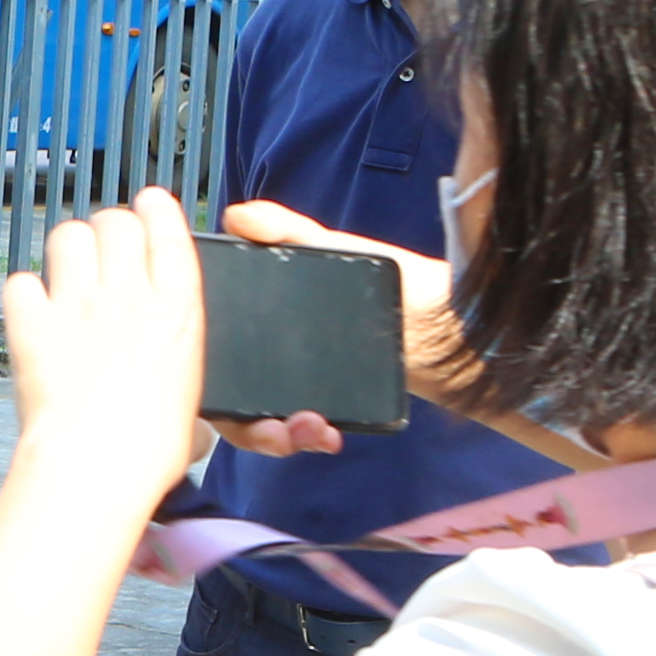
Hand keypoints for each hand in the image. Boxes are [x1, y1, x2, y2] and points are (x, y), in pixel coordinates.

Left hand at [0, 192, 216, 526]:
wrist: (97, 465)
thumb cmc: (149, 449)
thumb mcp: (192, 412)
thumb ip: (182, 390)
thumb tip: (190, 425)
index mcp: (178, 310)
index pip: (167, 231)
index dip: (156, 209)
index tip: (150, 202)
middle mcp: (128, 295)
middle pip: (115, 222)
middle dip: (110, 226)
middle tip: (105, 245)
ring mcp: (77, 304)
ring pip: (67, 235)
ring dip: (69, 246)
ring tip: (69, 268)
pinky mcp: (32, 323)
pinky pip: (21, 281)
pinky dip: (25, 291)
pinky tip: (33, 308)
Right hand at [216, 199, 486, 434]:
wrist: (448, 317)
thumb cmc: (390, 278)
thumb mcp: (333, 247)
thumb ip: (286, 229)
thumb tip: (237, 216)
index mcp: (262, 323)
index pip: (215, 353)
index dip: (206, 371)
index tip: (219, 382)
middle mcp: (274, 361)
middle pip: (237, 403)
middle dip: (249, 425)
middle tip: (275, 430)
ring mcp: (303, 389)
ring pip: (268, 426)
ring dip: (279, 436)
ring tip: (313, 431)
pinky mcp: (335, 409)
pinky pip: (307, 433)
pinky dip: (312, 438)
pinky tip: (329, 435)